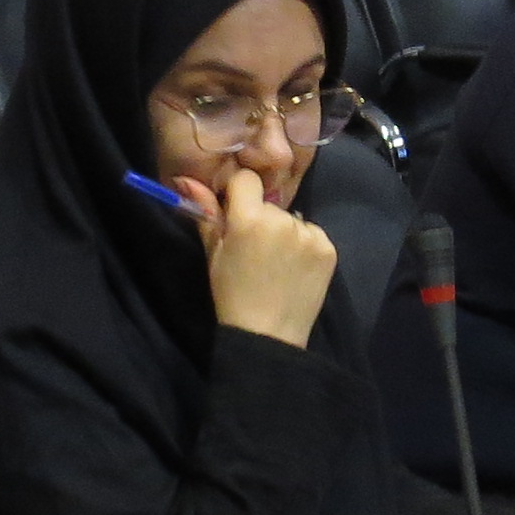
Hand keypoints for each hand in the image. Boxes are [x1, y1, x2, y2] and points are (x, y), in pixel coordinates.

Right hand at [174, 165, 333, 347]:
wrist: (268, 335)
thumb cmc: (232, 296)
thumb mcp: (214, 254)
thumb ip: (205, 214)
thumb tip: (186, 179)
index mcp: (249, 219)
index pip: (246, 179)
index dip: (238, 193)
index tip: (234, 213)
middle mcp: (282, 219)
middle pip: (269, 202)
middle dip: (260, 217)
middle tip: (253, 249)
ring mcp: (310, 234)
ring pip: (291, 218)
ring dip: (283, 232)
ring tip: (275, 263)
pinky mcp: (329, 249)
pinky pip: (312, 233)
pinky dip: (303, 245)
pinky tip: (293, 268)